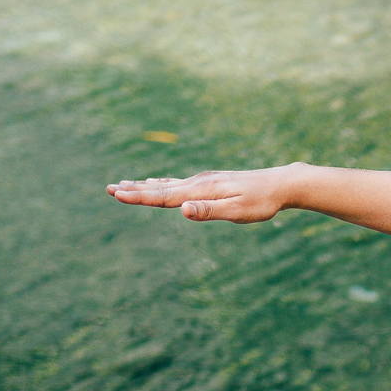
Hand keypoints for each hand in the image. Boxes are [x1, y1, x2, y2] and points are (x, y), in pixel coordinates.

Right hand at [108, 166, 299, 221]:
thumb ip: (209, 211)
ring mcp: (204, 180)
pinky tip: (156, 180)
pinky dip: (162, 181)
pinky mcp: (211, 181)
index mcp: (202, 190)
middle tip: (108, 188)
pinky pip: (179, 181)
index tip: (115, 194)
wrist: (282, 183)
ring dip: (144, 185)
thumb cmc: (262, 202)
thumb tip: (182, 209)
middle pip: (160, 187)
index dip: (138, 197)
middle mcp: (199, 182)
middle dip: (134, 190)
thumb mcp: (237, 211)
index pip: (164, 195)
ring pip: (167, 183)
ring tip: (124, 184)